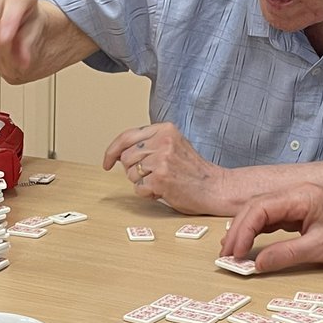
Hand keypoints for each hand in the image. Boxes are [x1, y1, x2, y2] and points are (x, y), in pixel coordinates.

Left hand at [102, 122, 227, 213]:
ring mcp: (161, 160)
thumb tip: (118, 153)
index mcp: (165, 129)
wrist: (215, 187)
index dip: (112, 150)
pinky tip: (164, 190)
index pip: (127, 136)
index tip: (107, 162)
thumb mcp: (174, 145)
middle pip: (126, 158)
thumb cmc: (193, 170)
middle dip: (133, 170)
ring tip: (162, 181)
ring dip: (142, 182)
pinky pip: (138, 188)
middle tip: (152, 175)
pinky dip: (148, 193)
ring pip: (130, 173)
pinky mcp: (160, 179)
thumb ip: (150, 144)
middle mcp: (163, 141)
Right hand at [221, 184, 322, 271]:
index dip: (242, 231)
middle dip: (237, 231)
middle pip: (255, 207)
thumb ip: (286, 255)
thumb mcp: (321, 249)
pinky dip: (257, 230)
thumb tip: (257, 264)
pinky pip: (271, 217)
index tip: (234, 253)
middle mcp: (296, 194)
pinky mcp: (300, 211)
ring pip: (260, 211)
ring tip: (231, 251)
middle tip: (226, 255)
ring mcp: (297, 201)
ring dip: (244, 230)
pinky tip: (248, 243)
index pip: (260, 209)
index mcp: (301, 197)